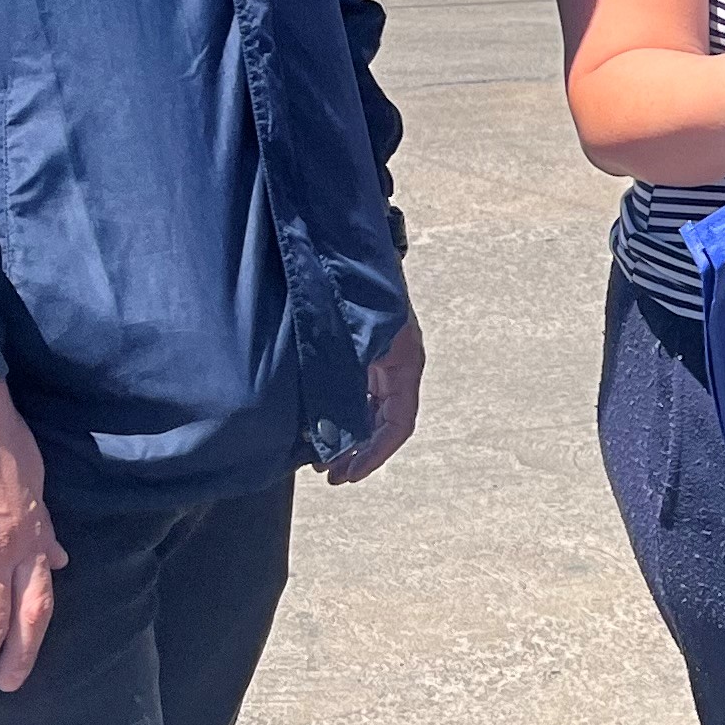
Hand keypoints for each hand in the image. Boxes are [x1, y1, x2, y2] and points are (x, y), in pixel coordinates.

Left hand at [325, 308, 425, 487]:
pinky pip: (359, 390)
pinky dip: (343, 412)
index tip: (349, 473)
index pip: (399, 423)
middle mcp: (398, 361)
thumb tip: (330, 439)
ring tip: (322, 458)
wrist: (342, 249)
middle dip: (359, 451)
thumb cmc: (347, 291)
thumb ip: (342, 391)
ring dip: (350, 435)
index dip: (375, 454)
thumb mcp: (346, 347)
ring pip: (371, 407)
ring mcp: (382, 354)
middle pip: (385, 419)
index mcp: (404, 361)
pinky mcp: (364, 348)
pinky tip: (320, 425)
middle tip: (330, 475)